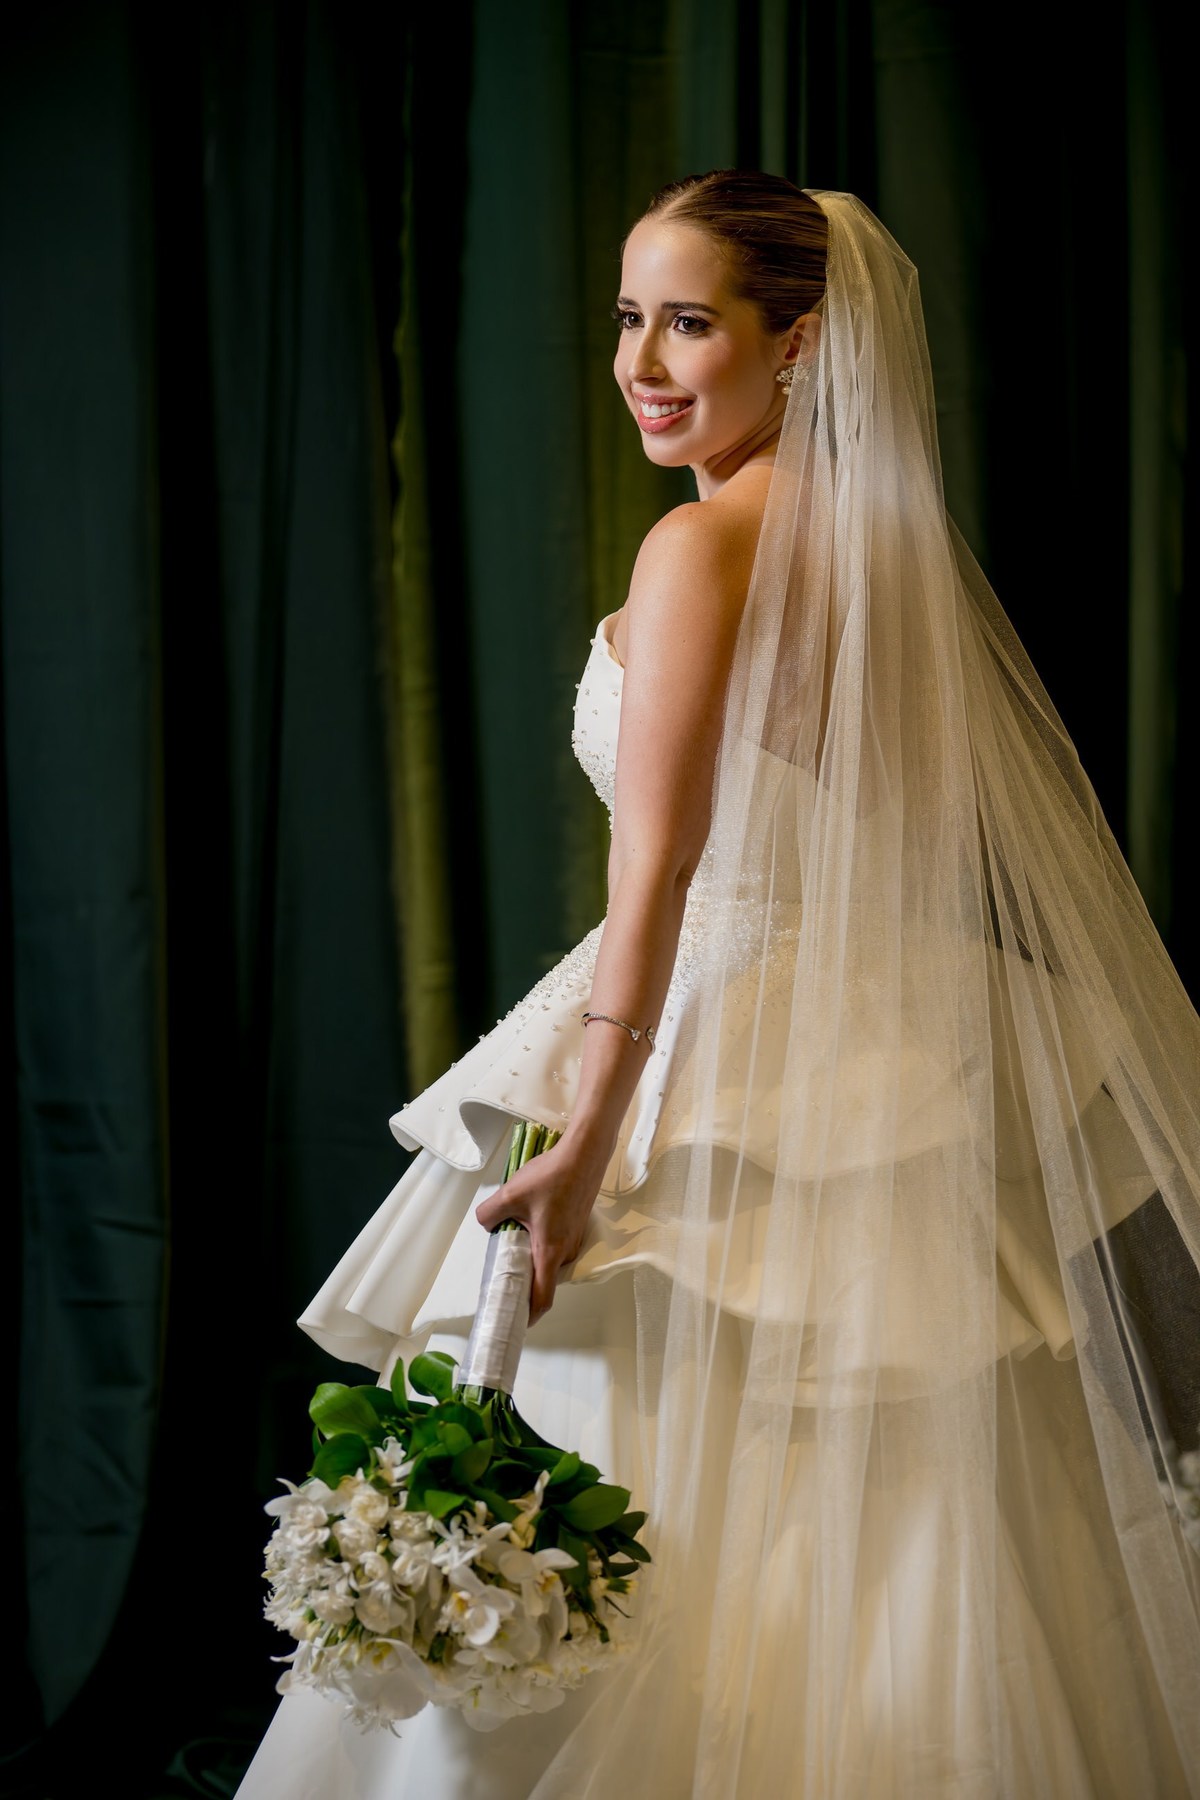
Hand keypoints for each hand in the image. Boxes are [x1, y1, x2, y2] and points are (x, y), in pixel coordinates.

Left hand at [474, 1135, 605, 1326]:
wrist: (584, 1155)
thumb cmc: (551, 1177)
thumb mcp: (509, 1194)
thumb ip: (489, 1214)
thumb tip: (487, 1224)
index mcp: (550, 1251)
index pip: (543, 1298)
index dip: (530, 1315)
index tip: (516, 1320)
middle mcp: (566, 1252)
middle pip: (545, 1280)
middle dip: (526, 1282)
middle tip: (504, 1276)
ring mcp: (574, 1240)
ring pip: (551, 1261)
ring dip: (533, 1259)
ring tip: (514, 1243)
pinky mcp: (577, 1226)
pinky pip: (557, 1246)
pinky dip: (543, 1245)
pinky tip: (531, 1224)